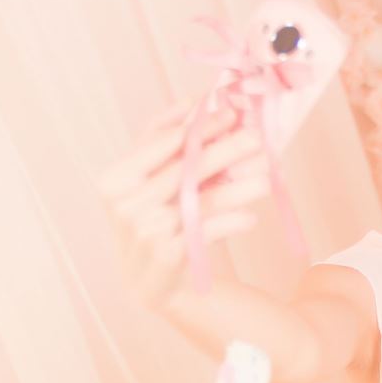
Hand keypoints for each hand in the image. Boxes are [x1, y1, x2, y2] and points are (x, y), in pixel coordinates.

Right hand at [97, 103, 267, 307]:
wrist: (151, 281)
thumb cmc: (155, 220)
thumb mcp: (151, 181)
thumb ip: (166, 142)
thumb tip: (193, 101)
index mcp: (115, 178)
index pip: (161, 142)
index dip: (198, 125)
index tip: (230, 112)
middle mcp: (125, 203)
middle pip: (185, 167)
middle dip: (225, 149)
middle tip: (256, 137)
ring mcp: (145, 229)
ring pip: (203, 199)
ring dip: (239, 187)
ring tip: (266, 178)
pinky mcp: (167, 253)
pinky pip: (210, 230)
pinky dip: (233, 222)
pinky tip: (250, 218)